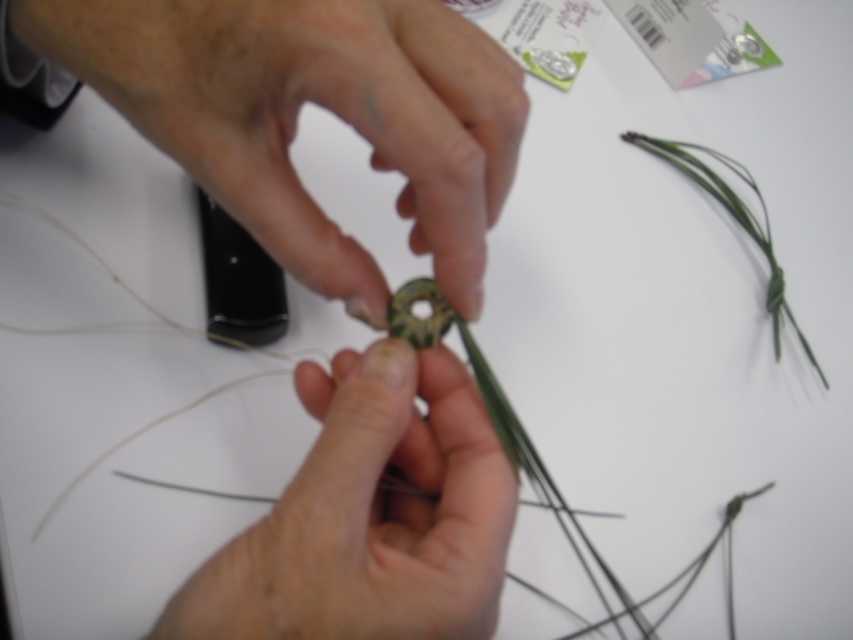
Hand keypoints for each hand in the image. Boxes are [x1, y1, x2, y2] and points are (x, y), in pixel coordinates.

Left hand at [9, 0, 528, 324]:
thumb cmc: (149, 54)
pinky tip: (397, 151)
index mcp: (337, 41)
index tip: (461, 297)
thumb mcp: (225, 164)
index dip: (466, 243)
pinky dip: (454, 117)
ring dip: (476, 156)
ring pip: (490, 77)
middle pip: (496, 110)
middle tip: (439, 253)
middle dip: (484, 200)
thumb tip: (371, 300)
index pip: (447, 158)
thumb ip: (308, 245)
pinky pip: (460, 56)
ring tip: (414, 206)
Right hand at [148, 338, 517, 638]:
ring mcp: (397, 584)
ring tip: (331, 372)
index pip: (488, 475)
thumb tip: (398, 358)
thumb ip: (360, 434)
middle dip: (400, 408)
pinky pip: (363, 498)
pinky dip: (341, 453)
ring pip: (399, 479)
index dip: (460, 405)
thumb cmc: (257, 637)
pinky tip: (316, 405)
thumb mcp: (313, 526)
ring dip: (366, 423)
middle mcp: (441, 589)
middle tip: (364, 356)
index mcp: (460, 590)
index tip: (425, 350)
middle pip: (442, 472)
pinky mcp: (355, 575)